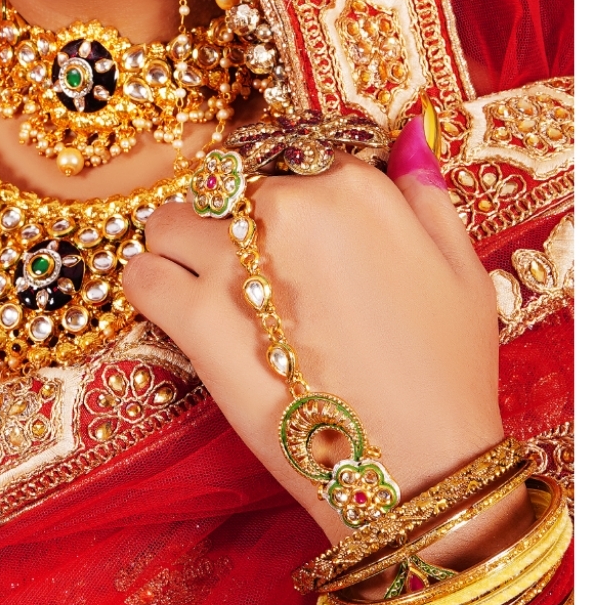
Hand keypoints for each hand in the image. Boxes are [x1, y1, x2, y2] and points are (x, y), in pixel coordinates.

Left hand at [126, 124, 515, 558]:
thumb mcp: (464, 273)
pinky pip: (141, 274)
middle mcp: (287, 208)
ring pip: (170, 223)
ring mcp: (236, 260)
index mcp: (352, 187)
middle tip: (252, 279)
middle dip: (231, 225)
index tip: (287, 242)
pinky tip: (174, 312)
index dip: (280, 203)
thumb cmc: (447, 375)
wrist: (418, 466)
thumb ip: (427, 196)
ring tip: (210, 293)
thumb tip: (408, 137)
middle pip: (223, 188)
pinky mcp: (197, 318)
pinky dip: (148, 288)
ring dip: (180, 251)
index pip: (285, 159)